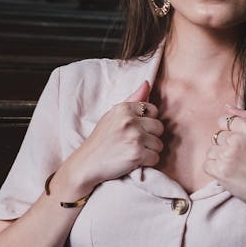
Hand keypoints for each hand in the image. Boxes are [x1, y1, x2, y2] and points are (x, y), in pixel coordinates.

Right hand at [54, 80, 163, 197]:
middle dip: (150, 137)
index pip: (153, 110)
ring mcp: (134, 137)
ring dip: (149, 151)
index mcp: (123, 108)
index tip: (135, 130)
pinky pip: (155, 158)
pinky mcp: (137, 154)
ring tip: (133, 152)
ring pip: (159, 144)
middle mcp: (129, 120)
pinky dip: (147, 162)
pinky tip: (133, 161)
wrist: (87, 163)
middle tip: (134, 143)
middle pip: (159, 127)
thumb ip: (132, 99)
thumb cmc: (101, 140)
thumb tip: (147, 83)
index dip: (147, 123)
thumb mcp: (112, 115)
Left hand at [203, 106, 245, 212]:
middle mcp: (236, 140)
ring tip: (236, 166)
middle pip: (217, 136)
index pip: (224, 121)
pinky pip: (207, 164)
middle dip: (226, 145)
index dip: (230, 132)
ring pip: (211, 150)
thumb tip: (226, 107)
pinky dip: (215, 169)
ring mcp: (226, 156)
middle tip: (240, 158)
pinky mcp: (219, 171)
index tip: (238, 143)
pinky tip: (229, 172)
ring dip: (220, 157)